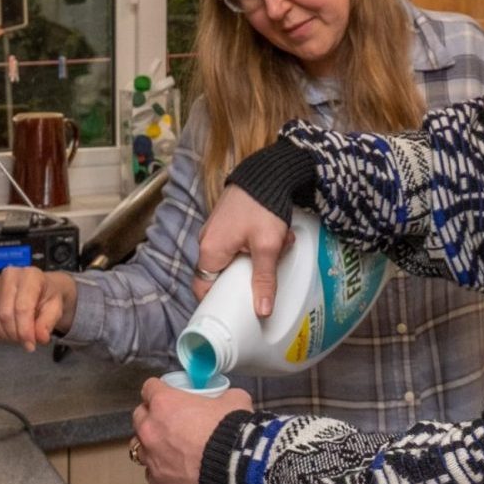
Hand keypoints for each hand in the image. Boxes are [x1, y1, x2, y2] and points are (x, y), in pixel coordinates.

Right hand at [0, 267, 77, 351]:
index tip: (31, 344)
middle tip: (26, 341)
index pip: (22, 308)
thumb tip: (40, 337)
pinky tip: (7, 333)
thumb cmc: (47, 296)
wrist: (40, 288)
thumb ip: (48, 322)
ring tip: (19, 335)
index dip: (25, 330)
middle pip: (5, 316)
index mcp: (30, 276)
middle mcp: (8, 276)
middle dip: (16, 335)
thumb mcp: (56, 308)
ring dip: (6, 335)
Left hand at [132, 376, 252, 483]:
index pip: (149, 388)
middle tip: (170, 419)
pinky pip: (152, 471)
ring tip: (169, 446)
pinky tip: (177, 468)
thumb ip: (223, 397)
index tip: (168, 393)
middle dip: (152, 415)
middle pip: (139, 416)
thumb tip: (226, 400)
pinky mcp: (158, 481)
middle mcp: (151, 429)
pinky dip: (161, 468)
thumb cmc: (232, 431)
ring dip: (151, 443)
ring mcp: (152, 457)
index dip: (160, 389)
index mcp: (165, 403)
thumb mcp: (235, 400)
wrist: (236, 469)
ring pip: (139, 446)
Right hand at [195, 184, 292, 317]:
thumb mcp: (267, 247)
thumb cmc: (262, 208)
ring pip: (236, 256)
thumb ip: (264, 280)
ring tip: (280, 243)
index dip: (218, 301)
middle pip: (223, 273)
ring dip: (259, 255)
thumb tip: (262, 311)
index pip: (203, 288)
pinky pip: (240, 242)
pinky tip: (277, 234)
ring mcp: (216, 230)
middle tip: (272, 267)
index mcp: (209, 251)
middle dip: (250, 273)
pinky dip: (258, 242)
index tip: (237, 309)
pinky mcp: (227, 222)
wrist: (266, 171)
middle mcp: (206, 241)